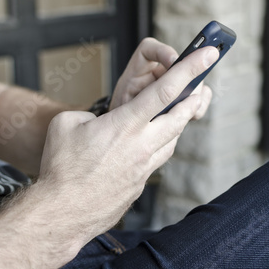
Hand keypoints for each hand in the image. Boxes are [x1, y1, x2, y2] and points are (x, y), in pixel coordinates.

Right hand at [37, 45, 219, 244]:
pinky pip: (159, 158)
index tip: (208, 55)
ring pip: (173, 139)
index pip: (165, 90)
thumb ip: (90, 114)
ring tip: (177, 111)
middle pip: (180, 116)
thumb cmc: (61, 167)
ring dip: (179, 122)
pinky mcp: (140, 183)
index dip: (190, 69)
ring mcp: (144, 167)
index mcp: (125, 125)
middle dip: (194, 98)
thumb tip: (101, 121)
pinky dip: (162, 144)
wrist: (63, 213)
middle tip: (201, 86)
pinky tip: (153, 141)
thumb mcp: (66, 124)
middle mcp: (142, 145)